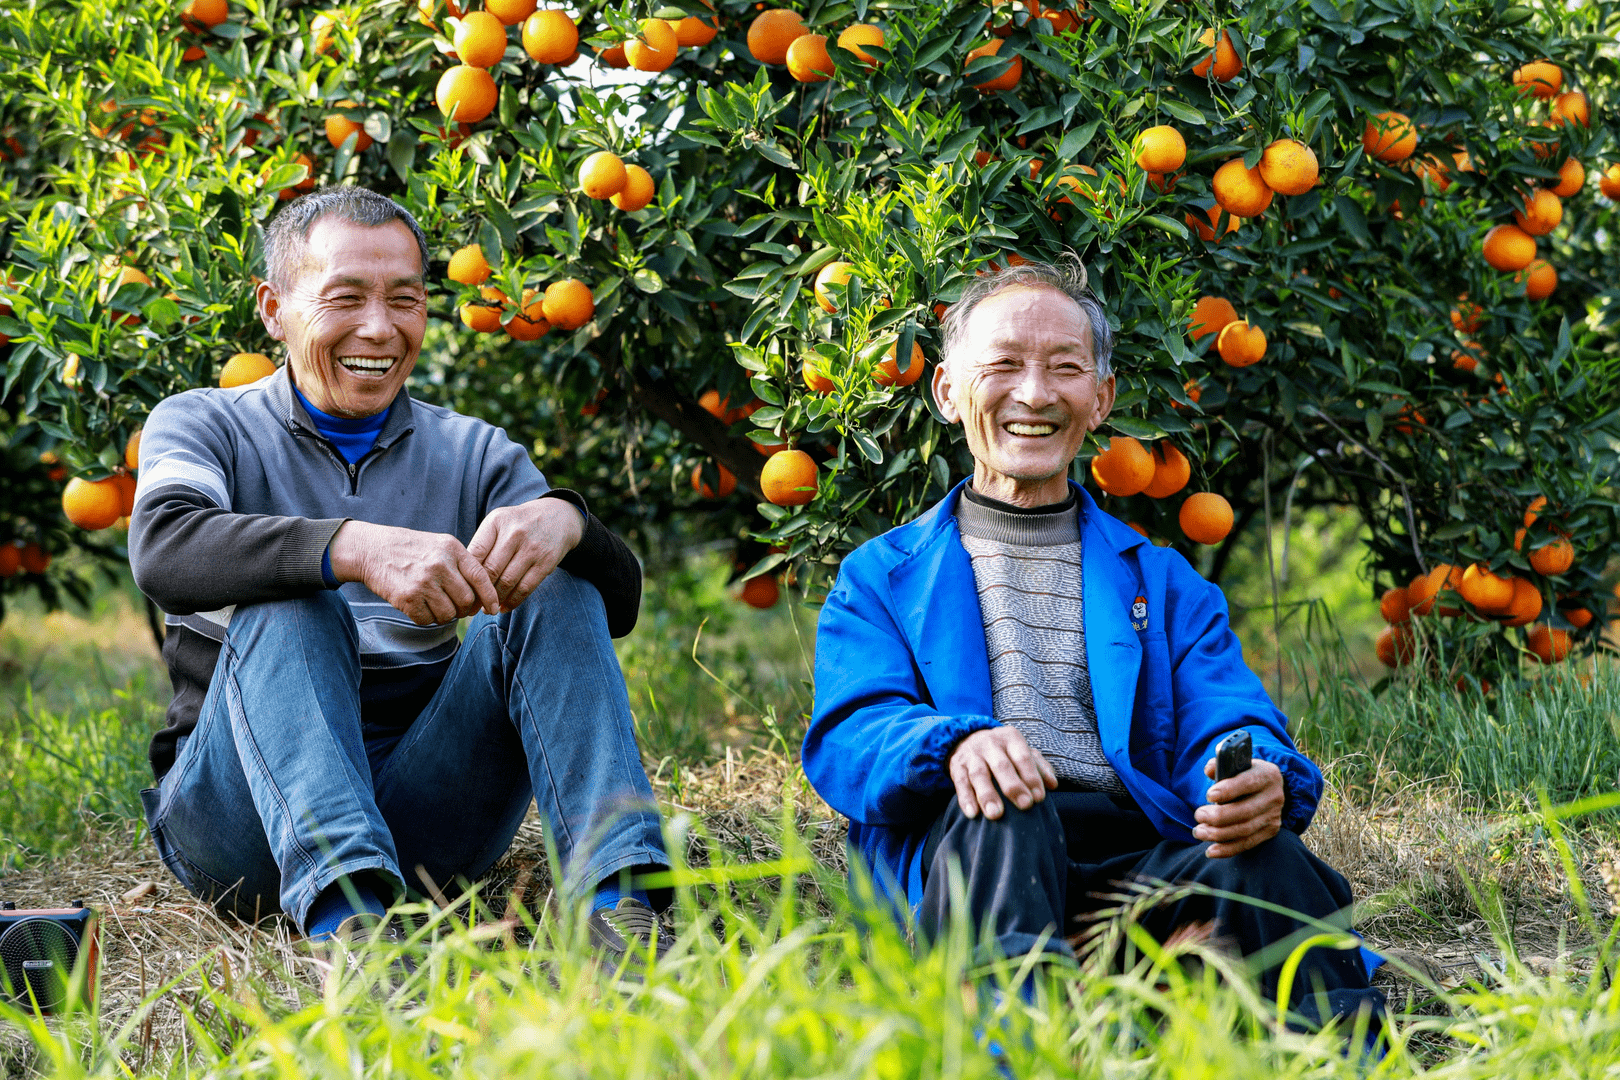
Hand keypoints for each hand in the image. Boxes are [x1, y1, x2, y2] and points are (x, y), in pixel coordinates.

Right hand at [329, 521, 499, 625]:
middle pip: (466, 600)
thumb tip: (483, 597)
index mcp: (452, 549)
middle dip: (463, 609)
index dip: (490, 596)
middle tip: (454, 607)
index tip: (493, 609)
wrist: (371, 549)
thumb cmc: (411, 550)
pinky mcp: (407, 598)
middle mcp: (440, 565)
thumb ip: (463, 565)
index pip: (480, 577)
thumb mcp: (441, 545)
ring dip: (444, 615)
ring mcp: (423, 582)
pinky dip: (426, 618)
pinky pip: (427, 620)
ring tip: (434, 604)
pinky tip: (419, 606)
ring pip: (448, 614)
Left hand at [467, 497, 584, 612]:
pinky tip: (504, 606)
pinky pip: (525, 588)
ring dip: (495, 599)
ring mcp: (532, 549)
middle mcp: (515, 534)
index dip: (466, 575)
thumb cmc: (518, 524)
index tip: (462, 590)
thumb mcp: (498, 523)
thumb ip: (482, 544)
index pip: (476, 553)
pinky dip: (512, 601)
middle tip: (471, 606)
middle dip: (479, 592)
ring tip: (487, 608)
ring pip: (507, 582)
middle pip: (490, 571)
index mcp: (497, 522)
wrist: (557, 517)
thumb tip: (463, 577)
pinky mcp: (546, 562)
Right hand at [947, 727, 1057, 820]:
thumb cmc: (1002, 751)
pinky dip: (966, 798)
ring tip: (996, 815)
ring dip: (987, 795)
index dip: (1031, 776)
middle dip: (1013, 786)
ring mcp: (971, 755)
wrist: (966, 738)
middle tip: (1025, 805)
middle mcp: (990, 744)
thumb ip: (1039, 766)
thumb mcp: (1021, 751)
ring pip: (979, 774)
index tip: (1039, 798)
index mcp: (1010, 738)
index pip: (1023, 757)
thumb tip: (1053, 784)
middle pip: (1001, 765)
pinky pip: (960, 783)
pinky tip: (972, 814)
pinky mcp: (956, 766)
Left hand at [1195, 756, 1283, 857]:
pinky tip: (1210, 850)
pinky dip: (1227, 849)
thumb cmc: (1245, 774)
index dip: (1228, 790)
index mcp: (1267, 774)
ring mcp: (1273, 816)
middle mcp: (1274, 796)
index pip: (1248, 783)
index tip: (1209, 795)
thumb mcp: (1237, 764)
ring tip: (1199, 832)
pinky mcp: (1270, 831)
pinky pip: (1247, 843)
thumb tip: (1209, 770)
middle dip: (1218, 816)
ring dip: (1218, 834)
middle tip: (1198, 815)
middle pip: (1245, 811)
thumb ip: (1221, 765)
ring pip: (1244, 830)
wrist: (1267, 787)